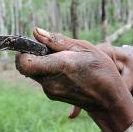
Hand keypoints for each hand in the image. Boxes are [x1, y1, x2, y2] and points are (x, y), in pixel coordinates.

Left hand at [15, 27, 132, 131]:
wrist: (109, 100)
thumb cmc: (101, 70)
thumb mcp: (84, 47)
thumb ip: (57, 40)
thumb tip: (36, 32)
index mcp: (58, 66)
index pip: (23, 62)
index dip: (23, 51)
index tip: (35, 44)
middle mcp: (50, 82)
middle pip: (26, 66)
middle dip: (34, 55)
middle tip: (53, 50)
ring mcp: (50, 91)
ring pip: (34, 72)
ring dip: (42, 63)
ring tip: (65, 60)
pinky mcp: (52, 95)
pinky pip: (42, 79)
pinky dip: (49, 71)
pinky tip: (67, 71)